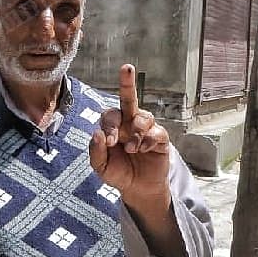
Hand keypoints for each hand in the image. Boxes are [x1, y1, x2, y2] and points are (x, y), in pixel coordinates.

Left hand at [89, 64, 170, 204]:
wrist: (138, 189)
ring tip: (133, 149)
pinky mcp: (161, 138)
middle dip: (127, 82)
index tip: (110, 142)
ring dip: (137, 132)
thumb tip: (98, 133)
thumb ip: (96, 151)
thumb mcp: (101, 167)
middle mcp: (129, 122)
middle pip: (128, 98)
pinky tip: (144, 150)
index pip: (110, 116)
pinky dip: (150, 140)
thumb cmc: (118, 173)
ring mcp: (146, 128)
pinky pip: (157, 131)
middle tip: (126, 68)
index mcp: (112, 126)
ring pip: (144, 117)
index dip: (110, 126)